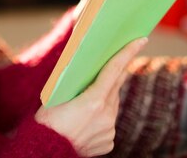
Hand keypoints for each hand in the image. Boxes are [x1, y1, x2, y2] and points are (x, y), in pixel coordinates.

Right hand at [35, 37, 147, 156]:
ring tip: (89, 96)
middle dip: (118, 71)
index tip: (140, 40)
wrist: (46, 152)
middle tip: (124, 55)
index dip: (127, 53)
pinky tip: (87, 120)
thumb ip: (77, 83)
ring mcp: (109, 130)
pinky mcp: (108, 142)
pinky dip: (101, 117)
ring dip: (105, 97)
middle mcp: (106, 116)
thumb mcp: (58, 95)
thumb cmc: (47, 122)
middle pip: (116, 86)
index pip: (114, 70)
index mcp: (93, 101)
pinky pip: (108, 123)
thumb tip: (87, 69)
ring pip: (112, 105)